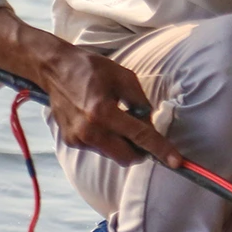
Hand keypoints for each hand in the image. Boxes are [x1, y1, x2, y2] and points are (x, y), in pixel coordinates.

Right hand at [40, 45, 180, 168]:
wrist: (54, 69)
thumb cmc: (91, 69)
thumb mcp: (124, 78)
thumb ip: (141, 103)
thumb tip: (150, 126)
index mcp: (103, 112)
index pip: (140, 136)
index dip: (160, 149)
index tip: (176, 162)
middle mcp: (89, 130)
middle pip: (127, 157)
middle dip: (140, 151)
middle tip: (141, 133)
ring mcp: (78, 138)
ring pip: (114, 155)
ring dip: (123, 144)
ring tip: (115, 119)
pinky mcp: (71, 141)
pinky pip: (99, 149)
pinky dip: (108, 141)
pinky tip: (100, 121)